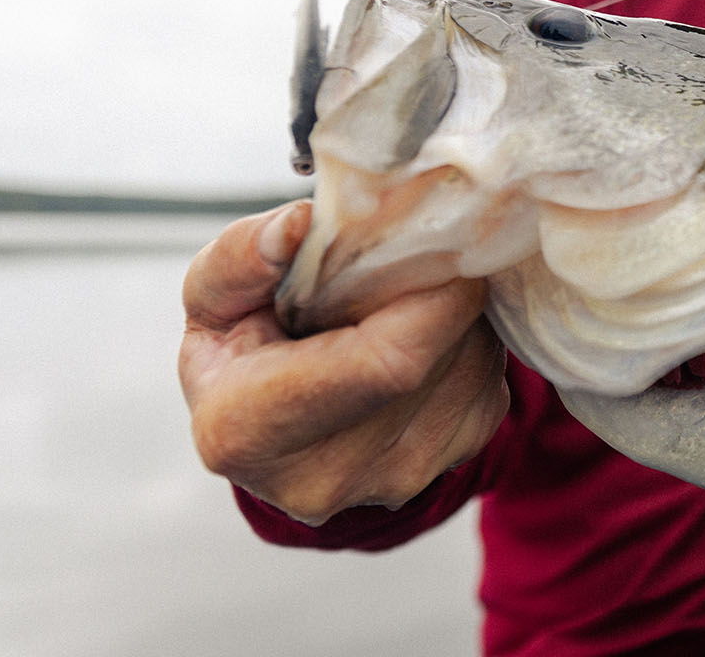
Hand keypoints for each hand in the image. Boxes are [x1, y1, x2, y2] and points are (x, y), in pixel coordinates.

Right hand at [178, 201, 508, 524]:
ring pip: (474, 367)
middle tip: (416, 252)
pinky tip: (424, 335)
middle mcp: (326, 475)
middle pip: (436, 359)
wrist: (271, 429)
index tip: (434, 244)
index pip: (385, 365)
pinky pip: (490, 385)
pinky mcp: (449, 465)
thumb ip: (243, 257)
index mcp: (248, 430)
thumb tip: (302, 224)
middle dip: (442, 292)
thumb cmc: (239, 351)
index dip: (430, 298)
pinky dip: (471, 345)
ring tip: (405, 301)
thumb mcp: (214, 297)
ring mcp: (395, 479)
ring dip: (459, 316)